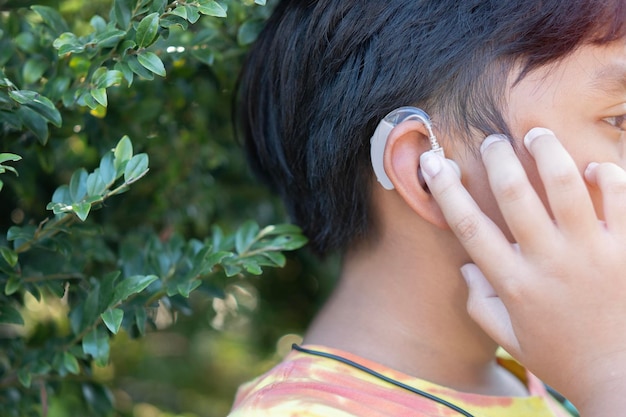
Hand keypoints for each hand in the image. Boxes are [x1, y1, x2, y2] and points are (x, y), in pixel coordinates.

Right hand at [420, 128, 625, 414]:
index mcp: (514, 283)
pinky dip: (607, 176)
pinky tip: (594, 169)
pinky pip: (619, 198)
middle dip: (498, 158)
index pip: (469, 225)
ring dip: (546, 151)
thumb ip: (481, 304)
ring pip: (565, 184)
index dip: (446, 189)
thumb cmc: (563, 359)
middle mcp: (548, 262)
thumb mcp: (511, 340)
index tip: (433, 162)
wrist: (623, 379)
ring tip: (537, 134)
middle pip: (514, 194)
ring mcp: (591, 253)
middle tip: (493, 140)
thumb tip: (468, 268)